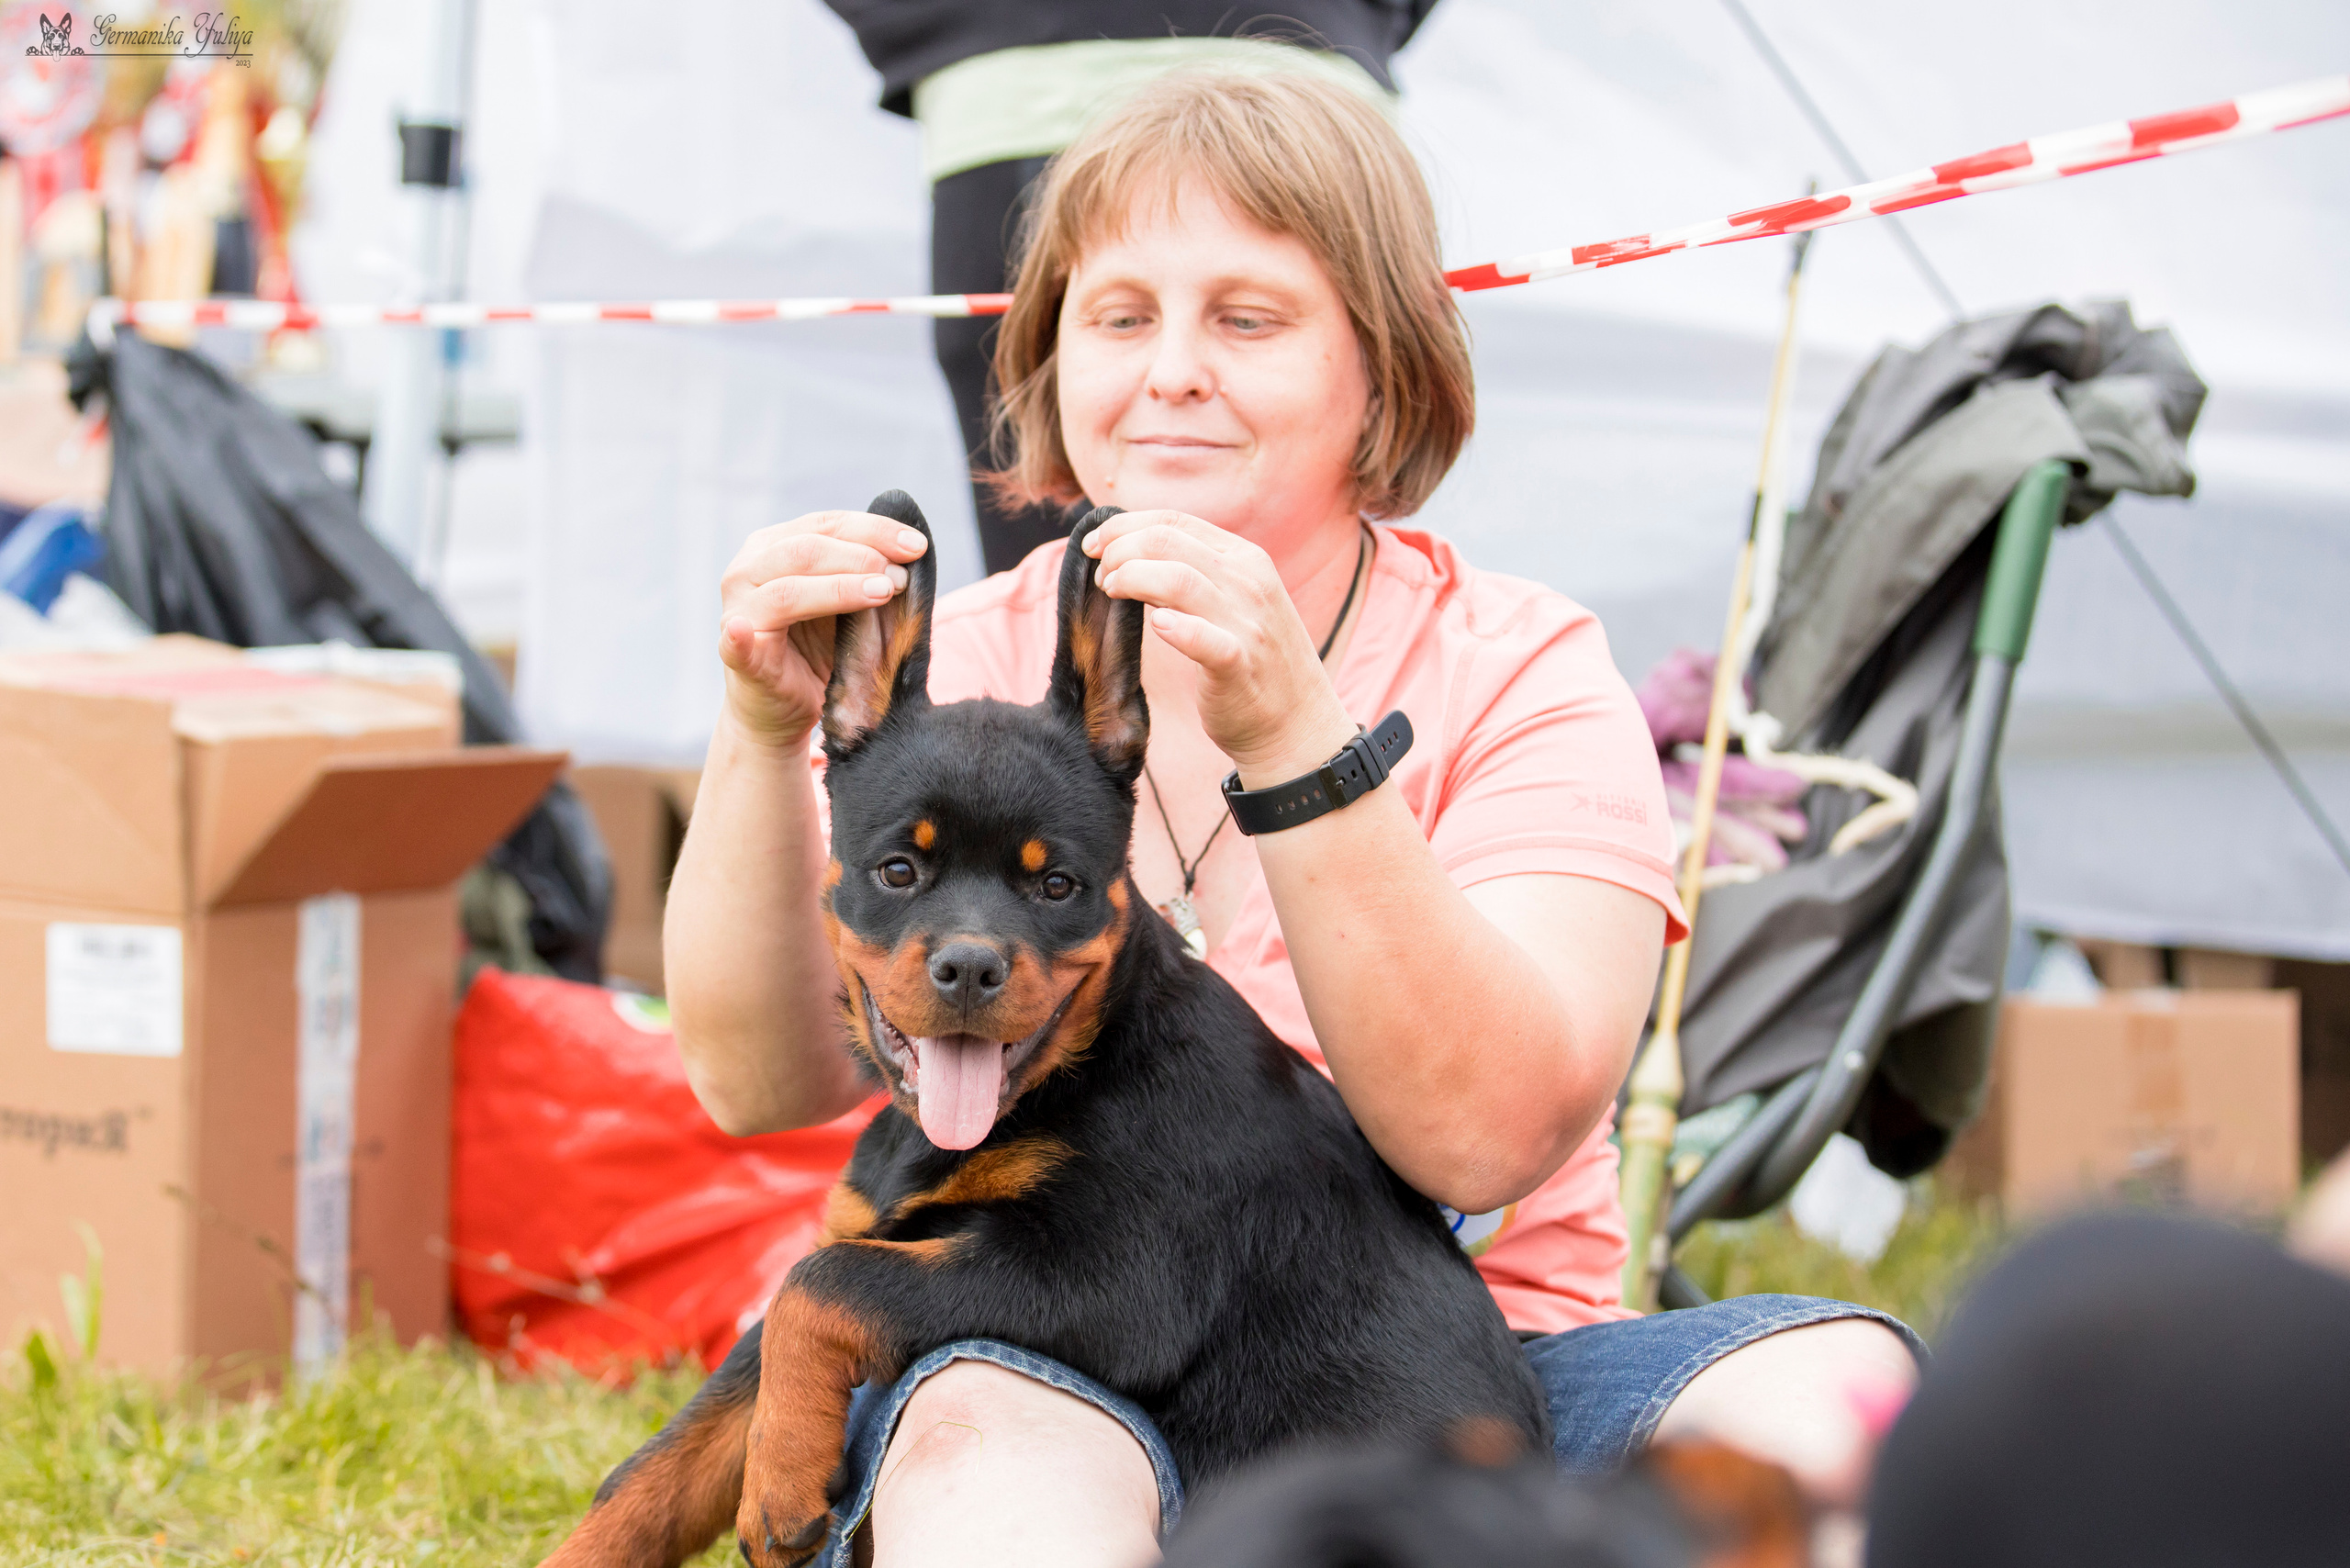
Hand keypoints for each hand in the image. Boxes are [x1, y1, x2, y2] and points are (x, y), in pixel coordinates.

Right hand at [717, 511, 928, 747]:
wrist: (781, 707)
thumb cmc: (816, 648)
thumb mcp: (845, 604)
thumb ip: (864, 574)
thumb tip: (911, 548)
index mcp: (773, 546)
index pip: (826, 525)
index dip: (874, 530)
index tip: (916, 546)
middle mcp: (747, 571)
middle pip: (806, 549)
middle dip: (861, 558)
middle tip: (900, 578)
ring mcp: (737, 612)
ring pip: (786, 591)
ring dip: (839, 589)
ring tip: (882, 593)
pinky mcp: (735, 657)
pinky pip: (736, 643)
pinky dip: (739, 637)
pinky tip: (743, 630)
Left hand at [1082, 510, 1357, 783]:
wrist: (1298, 725)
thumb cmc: (1253, 662)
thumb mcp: (1233, 601)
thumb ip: (1194, 574)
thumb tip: (1133, 554)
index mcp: (1244, 559)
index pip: (1174, 521)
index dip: (1125, 526)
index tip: (1094, 545)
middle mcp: (1249, 582)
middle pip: (1168, 541)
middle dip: (1119, 550)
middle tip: (1099, 574)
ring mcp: (1247, 623)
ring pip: (1179, 579)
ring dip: (1132, 578)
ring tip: (1111, 590)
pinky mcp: (1240, 665)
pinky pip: (1207, 640)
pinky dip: (1178, 628)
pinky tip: (1157, 626)